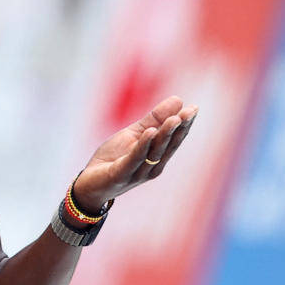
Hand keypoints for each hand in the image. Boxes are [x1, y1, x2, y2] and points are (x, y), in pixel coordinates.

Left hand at [72, 96, 197, 209]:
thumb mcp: (133, 134)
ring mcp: (138, 172)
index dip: (185, 124)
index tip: (194, 108)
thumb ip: (153, 119)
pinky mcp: (122, 174)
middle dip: (180, 128)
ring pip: (155, 151)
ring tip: (174, 119)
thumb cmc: (113, 159)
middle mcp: (153, 166)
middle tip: (190, 111)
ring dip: (165, 134)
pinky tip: (150, 132)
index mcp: (157, 157)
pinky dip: (143, 145)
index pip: (174, 139)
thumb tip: (178, 100)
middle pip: (169, 145)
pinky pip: (135, 158)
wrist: (90, 184)